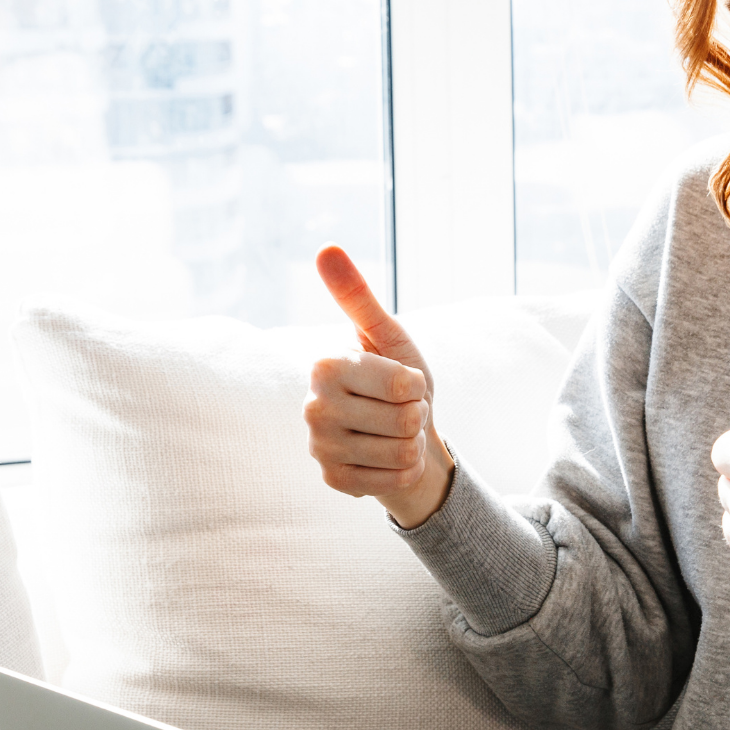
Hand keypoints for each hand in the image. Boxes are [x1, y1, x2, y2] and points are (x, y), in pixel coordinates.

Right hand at [304, 245, 452, 527]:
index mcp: (324, 366)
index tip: (401, 383)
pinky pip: (395, 480)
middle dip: (416, 415)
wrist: (401, 435)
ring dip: (411, 444)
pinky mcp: (335, 481)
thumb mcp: (387, 336)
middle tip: (399, 410)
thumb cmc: (397, 380)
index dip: (416, 385)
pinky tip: (385, 459)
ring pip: (402, 453)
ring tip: (393, 434)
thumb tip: (326, 248)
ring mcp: (320, 449)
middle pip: (406, 420)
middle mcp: (313, 408)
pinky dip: (404, 471)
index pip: (403, 384)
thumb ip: (358, 297)